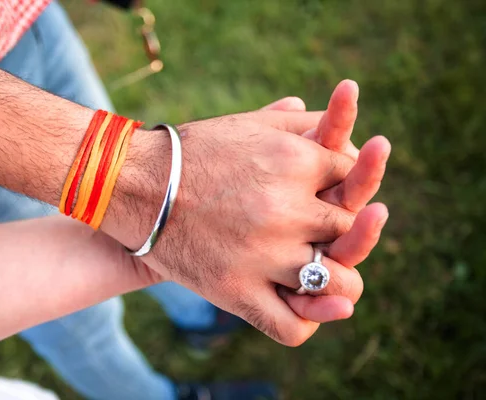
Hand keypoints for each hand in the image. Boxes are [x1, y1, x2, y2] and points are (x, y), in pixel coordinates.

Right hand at [103, 82, 388, 345]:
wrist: (133, 182)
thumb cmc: (194, 152)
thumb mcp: (248, 124)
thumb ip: (300, 123)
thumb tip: (343, 134)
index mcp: (294, 161)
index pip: (353, 177)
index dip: (345, 186)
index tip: (326, 193)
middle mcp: (286, 208)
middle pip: (349, 228)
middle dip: (343, 229)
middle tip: (325, 234)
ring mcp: (263, 254)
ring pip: (337, 284)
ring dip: (339, 283)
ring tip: (327, 278)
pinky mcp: (236, 291)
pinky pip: (292, 326)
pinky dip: (305, 323)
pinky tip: (301, 308)